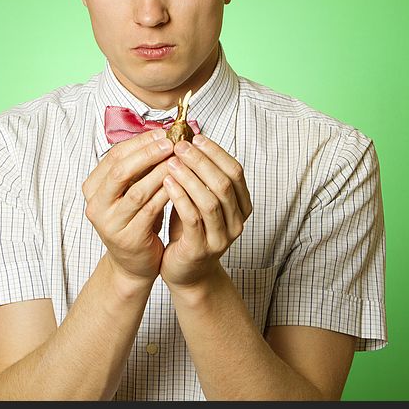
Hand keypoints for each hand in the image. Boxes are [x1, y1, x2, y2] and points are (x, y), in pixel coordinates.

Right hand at [82, 129, 174, 283]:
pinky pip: (150, 211)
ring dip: (160, 172)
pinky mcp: (128, 238)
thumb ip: (139, 168)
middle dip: (148, 154)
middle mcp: (96, 205)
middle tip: (171, 143)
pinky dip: (166, 194)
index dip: (140, 142)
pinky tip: (181, 184)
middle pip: (121, 171)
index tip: (163, 133)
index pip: (114, 156)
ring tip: (179, 160)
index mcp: (93, 188)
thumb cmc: (135, 219)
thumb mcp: (130, 191)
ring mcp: (110, 223)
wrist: (133, 262)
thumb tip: (162, 135)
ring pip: (137, 191)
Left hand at [160, 134, 252, 287]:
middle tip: (179, 145)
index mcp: (242, 205)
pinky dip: (180, 197)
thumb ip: (200, 175)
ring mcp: (221, 237)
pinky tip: (166, 183)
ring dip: (189, 177)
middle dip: (200, 161)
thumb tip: (187, 138)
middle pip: (223, 183)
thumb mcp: (200, 199)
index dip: (216, 152)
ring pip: (209, 201)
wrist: (185, 271)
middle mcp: (237, 221)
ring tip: (170, 161)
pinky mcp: (201, 249)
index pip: (235, 171)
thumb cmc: (190, 229)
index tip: (195, 137)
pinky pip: (193, 219)